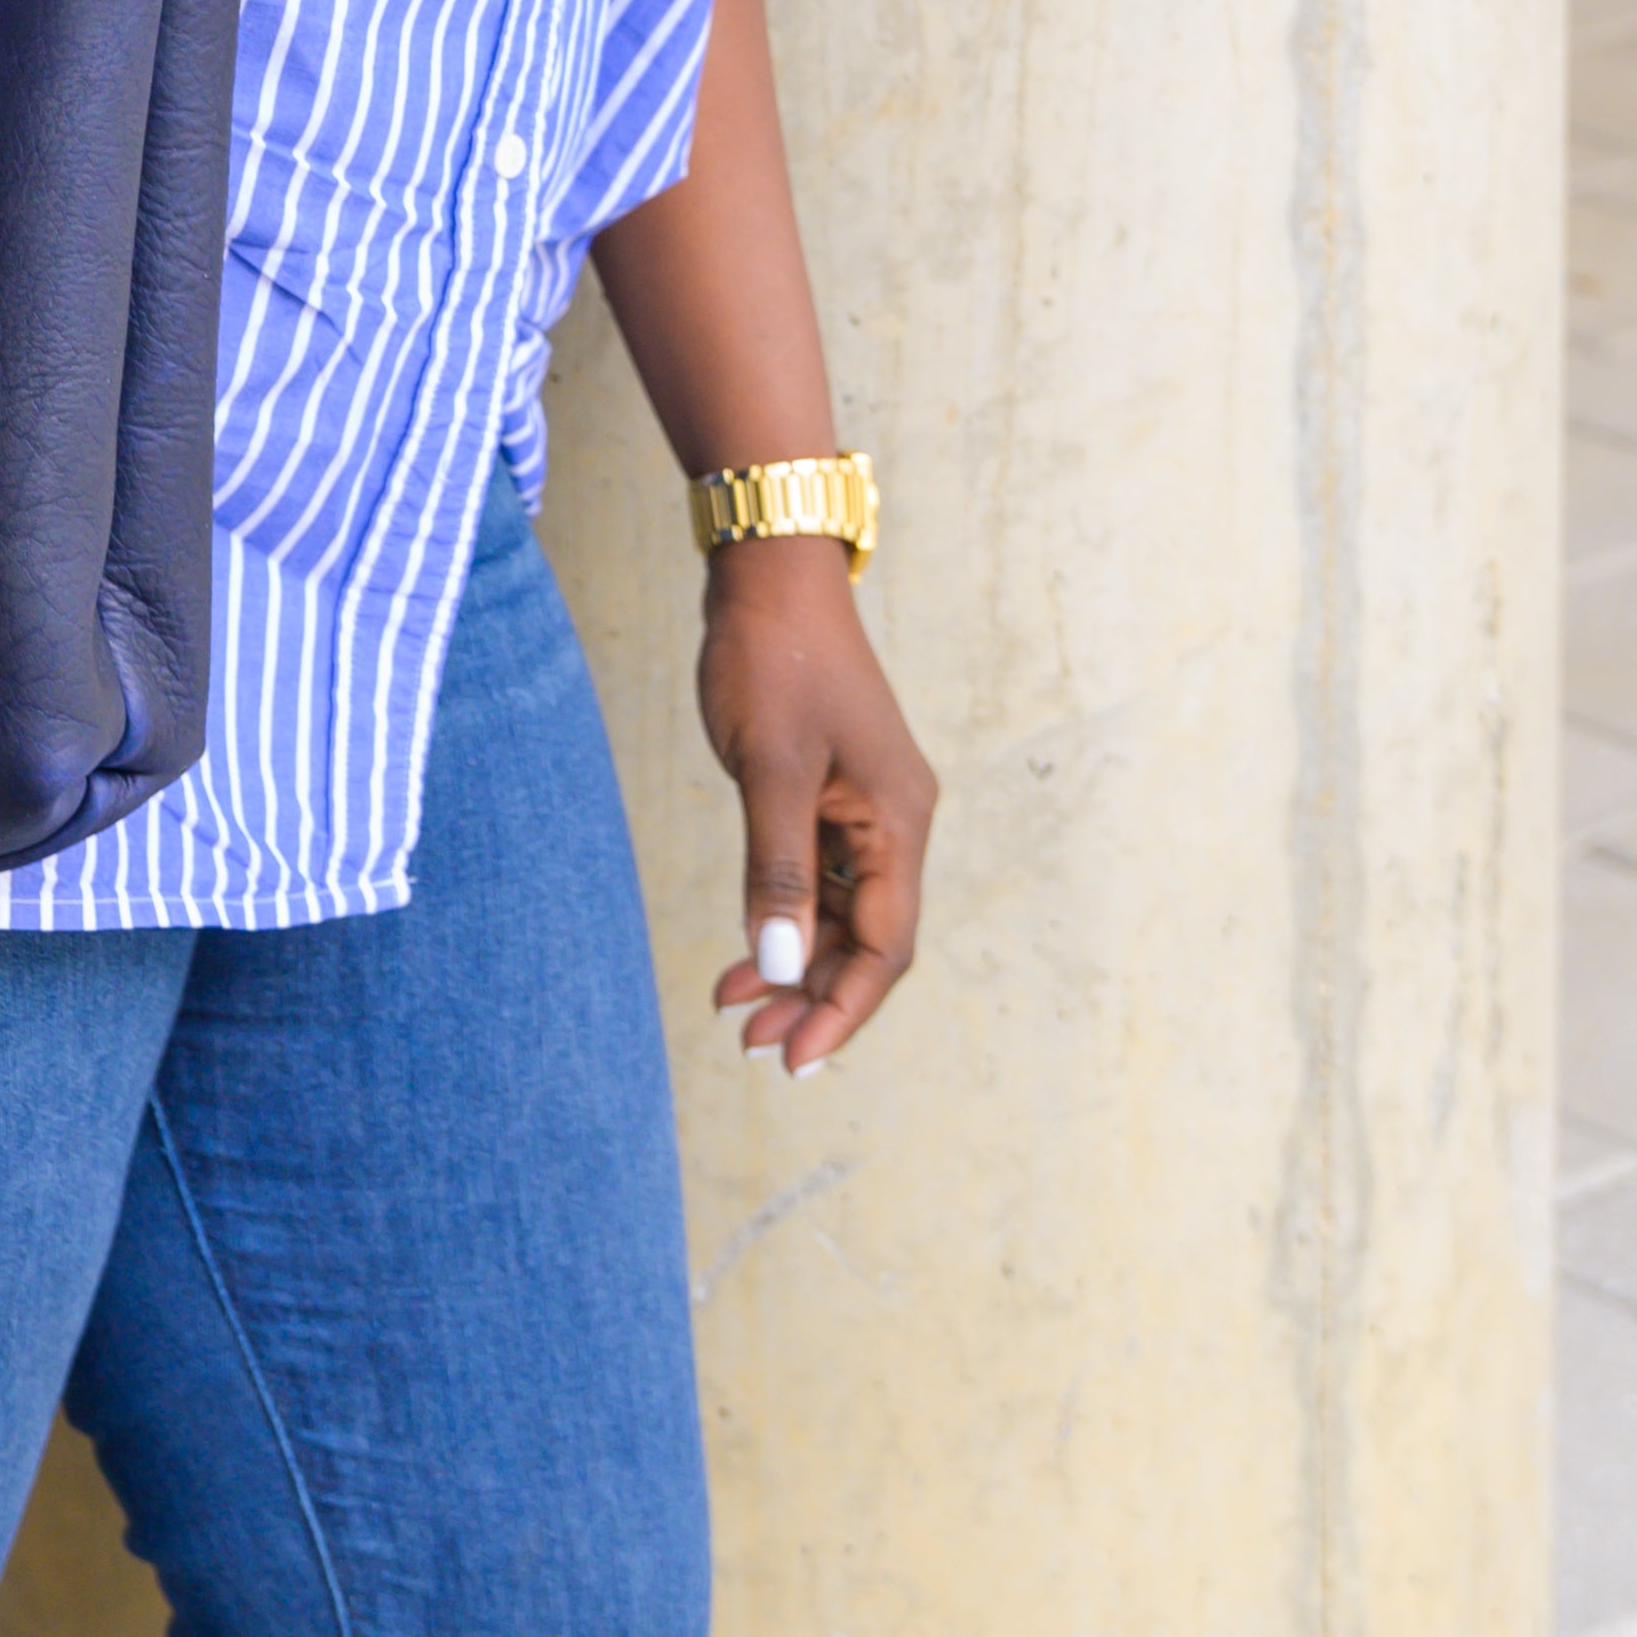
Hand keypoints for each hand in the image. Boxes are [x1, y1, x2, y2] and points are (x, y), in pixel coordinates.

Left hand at [695, 546, 936, 1074]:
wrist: (768, 575)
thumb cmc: (773, 660)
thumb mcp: (770, 769)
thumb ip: (778, 871)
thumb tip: (787, 970)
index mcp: (899, 820)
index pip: (886, 944)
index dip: (843, 1010)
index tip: (795, 1061)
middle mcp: (894, 822)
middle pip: (868, 939)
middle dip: (817, 999)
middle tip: (753, 1047)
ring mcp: (864, 808)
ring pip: (841, 915)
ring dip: (797, 965)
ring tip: (738, 1009)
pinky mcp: (831, 794)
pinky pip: (819, 879)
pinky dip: (786, 918)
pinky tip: (746, 951)